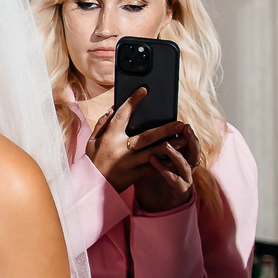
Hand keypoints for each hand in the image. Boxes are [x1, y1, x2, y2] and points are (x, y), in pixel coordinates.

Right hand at [89, 92, 195, 207]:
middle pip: (146, 137)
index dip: (132, 102)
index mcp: (109, 138)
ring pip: (154, 154)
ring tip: (185, 140)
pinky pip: (154, 168)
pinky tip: (178, 158)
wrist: (92, 187)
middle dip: (164, 129)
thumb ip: (103, 124)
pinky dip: (166, 163)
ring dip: (171, 146)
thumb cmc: (93, 161)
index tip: (144, 90)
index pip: (122, 116)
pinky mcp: (135, 176)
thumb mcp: (92, 141)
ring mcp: (129, 164)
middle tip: (180, 123)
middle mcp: (121, 150)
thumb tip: (114, 108)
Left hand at [131, 118, 198, 213]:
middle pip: (194, 150)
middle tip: (184, 127)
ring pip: (185, 164)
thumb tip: (136, 125)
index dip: (188, 132)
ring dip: (175, 154)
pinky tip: (154, 161)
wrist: (155, 204)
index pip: (189, 141)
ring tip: (165, 144)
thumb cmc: (151, 178)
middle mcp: (188, 166)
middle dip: (191, 139)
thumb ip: (148, 144)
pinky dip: (164, 170)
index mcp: (183, 156)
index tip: (182, 120)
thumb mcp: (149, 158)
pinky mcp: (180, 190)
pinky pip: (173, 179)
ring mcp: (185, 178)